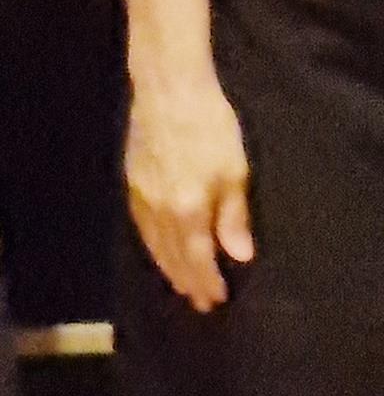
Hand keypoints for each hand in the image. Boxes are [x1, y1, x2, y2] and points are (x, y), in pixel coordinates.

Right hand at [126, 75, 253, 311]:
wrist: (169, 91)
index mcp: (188, 212)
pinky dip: (155, 247)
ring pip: (155, 247)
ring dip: (170, 269)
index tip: (216, 300)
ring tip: (183, 285)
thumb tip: (240, 256)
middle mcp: (159, 213)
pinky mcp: (132, 184)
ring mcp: (141, 199)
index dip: (207, 282)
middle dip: (188, 283)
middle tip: (200, 303)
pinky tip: (162, 249)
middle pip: (173, 259)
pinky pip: (143, 229)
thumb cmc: (210, 127)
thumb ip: (234, 216)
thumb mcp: (234, 170)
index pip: (198, 260)